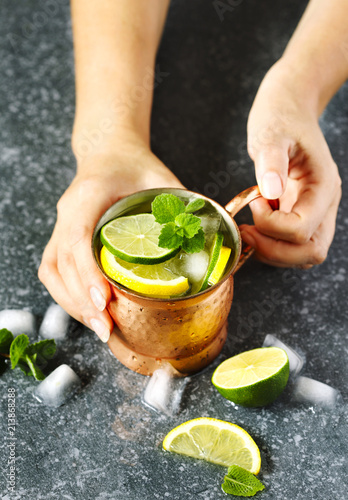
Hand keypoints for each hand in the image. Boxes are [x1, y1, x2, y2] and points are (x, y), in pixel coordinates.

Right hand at [38, 143, 183, 341]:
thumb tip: (208, 241)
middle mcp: (68, 210)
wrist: (109, 153)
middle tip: (105, 327)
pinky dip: (68, 295)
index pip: (78, 236)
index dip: (88, 272)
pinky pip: (53, 270)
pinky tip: (88, 311)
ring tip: (99, 327)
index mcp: (89, 193)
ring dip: (73, 303)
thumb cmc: (134, 165)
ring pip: (52, 270)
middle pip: (61, 262)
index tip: (104, 300)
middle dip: (82, 300)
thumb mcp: (161, 178)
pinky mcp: (61, 237)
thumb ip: (181, 206)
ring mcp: (61, 224)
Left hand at [240, 62, 341, 267]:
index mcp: (323, 185)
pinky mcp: (301, 213)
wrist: (288, 108)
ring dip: (273, 251)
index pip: (303, 228)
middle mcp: (324, 204)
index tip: (255, 203)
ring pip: (304, 254)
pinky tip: (255, 227)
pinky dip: (272, 245)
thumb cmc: (281, 117)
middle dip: (274, 249)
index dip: (272, 226)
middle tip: (248, 231)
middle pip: (311, 251)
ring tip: (250, 229)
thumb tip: (271, 191)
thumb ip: (271, 162)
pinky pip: (293, 245)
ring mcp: (315, 211)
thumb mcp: (271, 134)